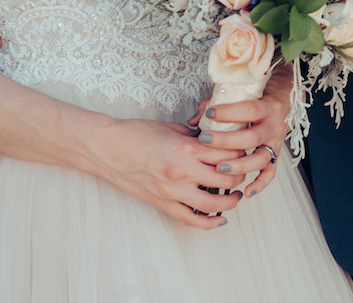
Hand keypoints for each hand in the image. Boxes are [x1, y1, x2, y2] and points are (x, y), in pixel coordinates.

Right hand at [95, 117, 247, 229]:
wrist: (107, 149)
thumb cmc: (136, 134)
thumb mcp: (173, 128)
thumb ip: (197, 137)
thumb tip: (217, 140)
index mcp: (187, 148)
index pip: (228, 154)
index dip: (241, 154)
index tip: (244, 152)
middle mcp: (182, 171)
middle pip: (226, 179)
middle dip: (240, 176)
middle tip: (243, 172)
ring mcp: (172, 191)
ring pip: (213, 204)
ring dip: (230, 201)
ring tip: (235, 195)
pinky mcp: (162, 204)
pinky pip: (191, 219)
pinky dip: (209, 222)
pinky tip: (220, 218)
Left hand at [184, 63, 293, 196]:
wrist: (287, 96)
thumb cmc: (261, 93)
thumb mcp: (244, 91)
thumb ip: (218, 101)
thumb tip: (193, 121)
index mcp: (269, 106)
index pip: (249, 110)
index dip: (229, 112)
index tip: (210, 114)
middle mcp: (274, 125)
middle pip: (252, 137)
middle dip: (226, 141)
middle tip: (204, 140)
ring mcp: (276, 142)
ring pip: (261, 158)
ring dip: (240, 165)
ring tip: (220, 168)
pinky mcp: (276, 154)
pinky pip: (271, 172)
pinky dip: (260, 184)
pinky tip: (247, 192)